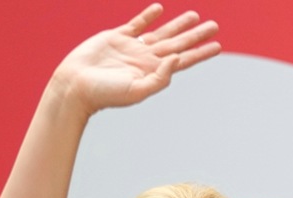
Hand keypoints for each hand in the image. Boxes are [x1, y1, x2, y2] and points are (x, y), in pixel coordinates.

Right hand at [49, 4, 220, 117]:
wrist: (74, 86)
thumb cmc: (105, 94)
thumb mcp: (138, 90)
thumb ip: (160, 77)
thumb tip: (178, 58)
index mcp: (154, 72)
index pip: (184, 60)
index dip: (201, 52)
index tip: (218, 45)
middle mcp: (146, 59)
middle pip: (178, 43)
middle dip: (196, 35)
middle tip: (214, 25)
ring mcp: (132, 47)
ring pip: (161, 32)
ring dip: (178, 24)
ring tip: (194, 15)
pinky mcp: (115, 37)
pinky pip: (136, 24)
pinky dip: (148, 16)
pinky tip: (159, 9)